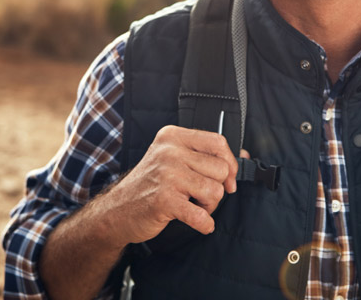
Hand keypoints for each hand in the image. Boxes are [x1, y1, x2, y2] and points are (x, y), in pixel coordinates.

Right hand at [105, 126, 245, 243]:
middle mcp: (170, 151)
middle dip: (217, 187)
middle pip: (220, 169)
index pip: (217, 142)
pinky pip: (202, 215)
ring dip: (210, 205)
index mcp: (173, 136)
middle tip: (202, 195)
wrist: (116, 211)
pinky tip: (200, 222)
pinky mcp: (164, 200)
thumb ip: (206, 155)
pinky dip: (205, 223)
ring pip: (215, 191)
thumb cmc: (151, 183)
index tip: (230, 178)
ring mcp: (167, 175)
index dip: (230, 162)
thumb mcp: (174, 158)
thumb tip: (244, 156)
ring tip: (195, 205)